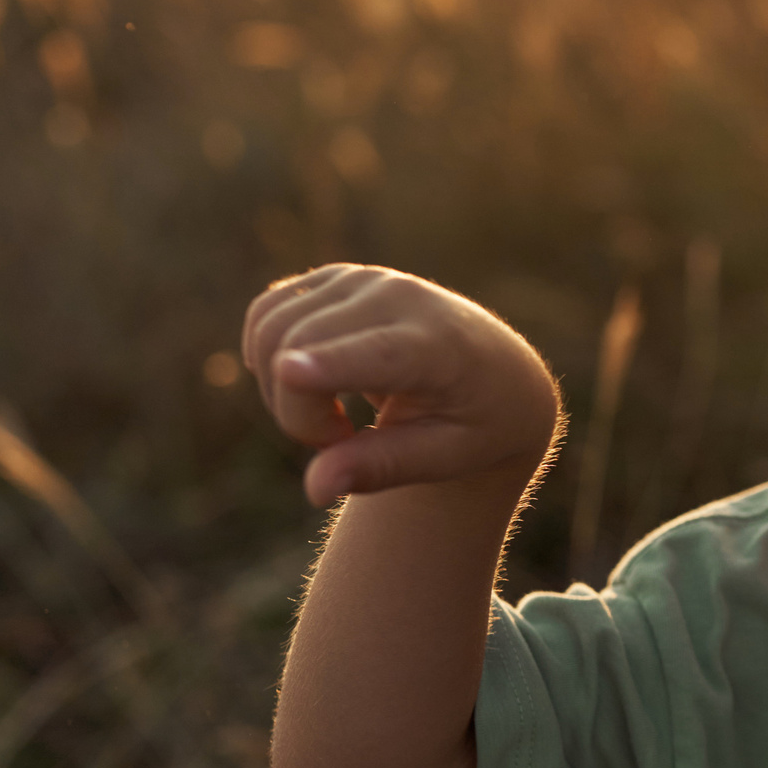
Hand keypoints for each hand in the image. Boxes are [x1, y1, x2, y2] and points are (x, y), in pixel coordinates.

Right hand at [242, 264, 560, 505]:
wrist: (500, 371)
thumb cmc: (476, 424)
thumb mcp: (446, 457)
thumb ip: (382, 469)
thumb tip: (314, 489)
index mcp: (440, 348)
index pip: (379, 353)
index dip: (328, 364)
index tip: (289, 372)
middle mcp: (401, 299)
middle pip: (299, 351)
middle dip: (296, 415)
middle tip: (340, 442)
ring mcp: (366, 280)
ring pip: (271, 330)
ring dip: (280, 390)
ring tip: (335, 416)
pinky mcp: (338, 278)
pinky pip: (266, 314)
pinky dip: (269, 358)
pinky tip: (313, 382)